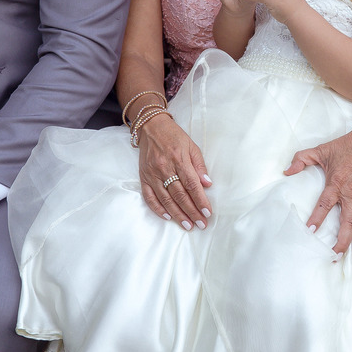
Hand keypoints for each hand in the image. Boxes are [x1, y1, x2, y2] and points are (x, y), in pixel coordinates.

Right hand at [137, 113, 211, 229]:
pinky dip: (158, 208)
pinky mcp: (143, 176)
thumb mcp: (192, 146)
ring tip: (187, 225)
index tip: (207, 213)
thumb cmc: (175, 136)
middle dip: (191, 212)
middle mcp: (164, 167)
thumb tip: (208, 184)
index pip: (191, 184)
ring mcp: (152, 173)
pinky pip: (149, 196)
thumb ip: (199, 165)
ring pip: (165, 198)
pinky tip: (167, 217)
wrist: (151, 127)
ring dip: (177, 214)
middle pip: (179, 195)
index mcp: (179, 158)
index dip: (200, 200)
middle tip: (201, 225)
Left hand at [288, 126, 351, 253]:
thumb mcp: (321, 150)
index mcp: (337, 183)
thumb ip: (301, 159)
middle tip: (333, 255)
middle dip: (341, 241)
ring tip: (351, 256)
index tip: (310, 231)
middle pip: (348, 222)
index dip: (317, 218)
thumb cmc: (347, 145)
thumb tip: (287, 171)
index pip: (325, 204)